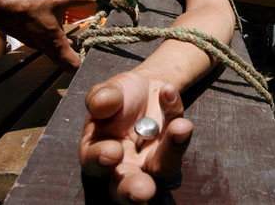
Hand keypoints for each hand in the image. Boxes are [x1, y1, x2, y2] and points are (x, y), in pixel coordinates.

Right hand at [0, 0, 96, 71]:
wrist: (0, 7)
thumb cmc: (28, 5)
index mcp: (55, 43)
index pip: (73, 65)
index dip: (85, 62)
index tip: (94, 53)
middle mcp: (47, 49)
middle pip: (66, 65)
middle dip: (79, 59)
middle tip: (89, 48)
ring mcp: (39, 46)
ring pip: (57, 57)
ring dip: (69, 52)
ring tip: (80, 42)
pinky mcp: (33, 41)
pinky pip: (50, 49)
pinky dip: (59, 46)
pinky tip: (64, 34)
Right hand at [80, 71, 193, 202]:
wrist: (144, 85)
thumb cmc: (118, 96)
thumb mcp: (106, 91)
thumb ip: (100, 98)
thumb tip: (102, 105)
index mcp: (95, 152)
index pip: (94, 164)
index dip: (101, 161)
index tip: (112, 151)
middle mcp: (124, 165)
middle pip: (128, 188)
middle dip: (136, 190)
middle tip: (144, 190)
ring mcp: (152, 159)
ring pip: (163, 166)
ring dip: (172, 148)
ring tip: (180, 127)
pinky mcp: (173, 147)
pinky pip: (179, 136)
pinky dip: (175, 112)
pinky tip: (169, 93)